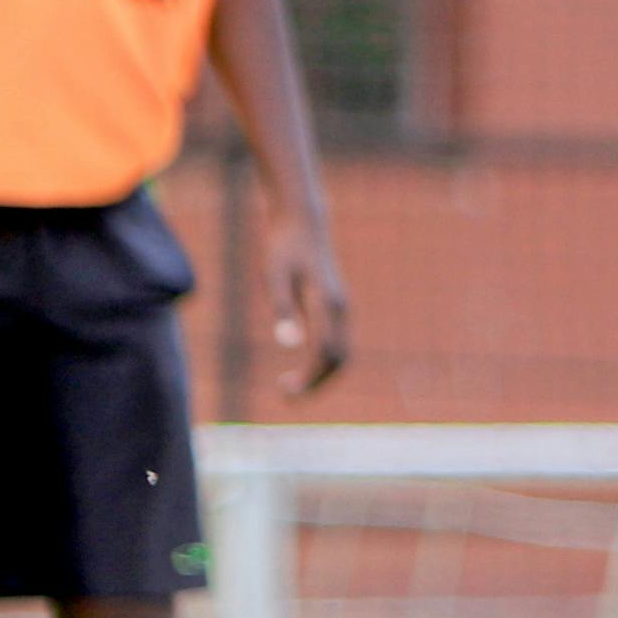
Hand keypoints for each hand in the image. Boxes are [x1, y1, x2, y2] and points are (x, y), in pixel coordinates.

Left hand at [264, 225, 353, 400]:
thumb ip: (283, 309)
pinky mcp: (335, 309)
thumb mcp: (275, 275)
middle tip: (285, 396)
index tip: (283, 390)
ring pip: (342, 354)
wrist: (302, 221)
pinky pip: (337, 345)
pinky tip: (299, 369)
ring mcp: (341, 309)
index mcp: (329, 304)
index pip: (326, 353)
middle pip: (340, 359)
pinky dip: (322, 363)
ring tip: (289, 387)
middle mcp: (341, 310)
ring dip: (320, 376)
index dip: (308, 378)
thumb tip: (289, 345)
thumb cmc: (284, 246)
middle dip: (316, 383)